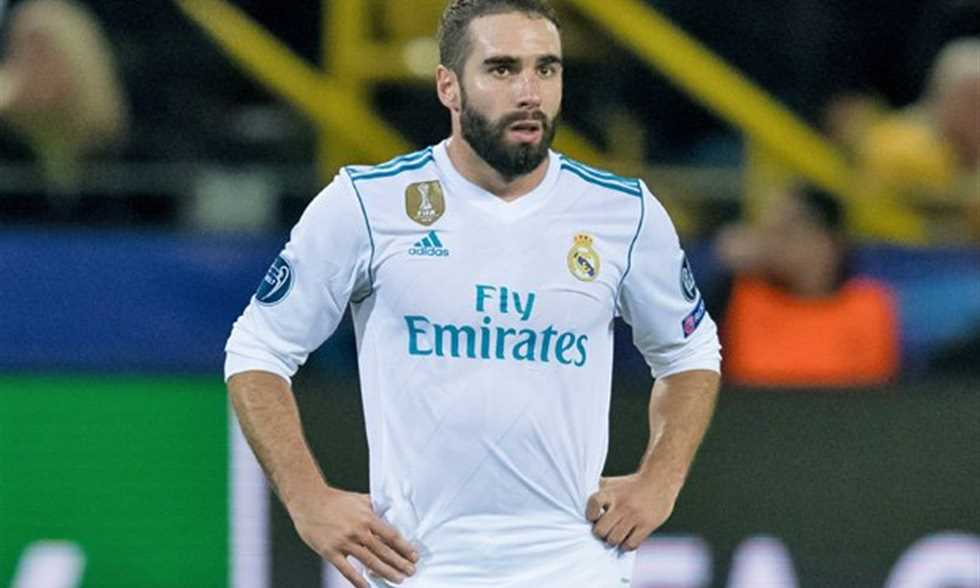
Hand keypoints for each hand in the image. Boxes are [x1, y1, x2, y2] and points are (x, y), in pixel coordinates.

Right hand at [290, 487, 417, 587]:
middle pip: (384, 551)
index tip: (414, 556)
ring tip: (398, 580)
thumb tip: (390, 511)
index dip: (404, 547)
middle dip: (400, 563)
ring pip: (370, 561)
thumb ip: (374, 507)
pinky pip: (347, 570)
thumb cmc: (334, 499)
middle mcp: (358, 531)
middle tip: (411, 572)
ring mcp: (344, 542)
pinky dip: (358, 581)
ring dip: (386, 572)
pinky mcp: (330, 552)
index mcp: (367, 517)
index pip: (391, 536)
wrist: (308, 500)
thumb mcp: (359, 499)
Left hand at [586, 474, 675, 550]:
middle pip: (601, 530)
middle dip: (600, 533)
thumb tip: (576, 498)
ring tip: (615, 536)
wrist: (659, 479)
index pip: (593, 504)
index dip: (590, 515)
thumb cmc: (630, 484)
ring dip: (612, 540)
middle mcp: (622, 504)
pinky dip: (626, 546)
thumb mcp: (612, 483)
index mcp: (611, 493)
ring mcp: (634, 516)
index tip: (593, 517)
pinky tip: (626, 539)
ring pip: (614, 539)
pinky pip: (631, 544)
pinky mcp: (647, 525)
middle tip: (604, 531)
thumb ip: (596, 491)